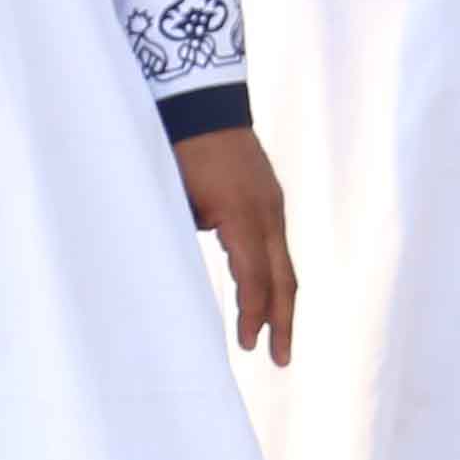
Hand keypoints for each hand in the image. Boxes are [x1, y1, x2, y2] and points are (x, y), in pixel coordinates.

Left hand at [177, 124, 297, 365]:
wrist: (200, 99)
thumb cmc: (178, 150)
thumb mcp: (173, 197)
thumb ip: (184, 236)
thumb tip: (180, 276)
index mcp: (242, 215)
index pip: (255, 277)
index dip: (251, 314)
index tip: (245, 345)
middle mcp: (268, 212)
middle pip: (284, 277)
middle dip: (282, 321)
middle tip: (281, 360)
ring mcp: (273, 203)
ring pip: (285, 262)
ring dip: (281, 302)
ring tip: (277, 336)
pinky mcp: (270, 196)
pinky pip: (278, 245)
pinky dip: (276, 275)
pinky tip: (268, 293)